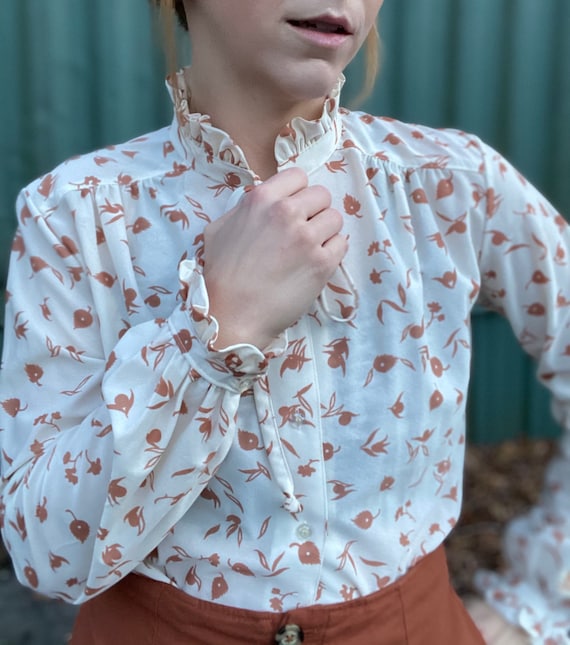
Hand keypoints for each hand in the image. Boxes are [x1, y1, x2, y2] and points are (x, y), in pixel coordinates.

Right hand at [203, 167, 346, 348]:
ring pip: (335, 218)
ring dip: (325, 231)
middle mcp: (286, 213)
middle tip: (302, 231)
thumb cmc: (220, 275)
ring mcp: (307, 238)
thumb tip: (262, 204)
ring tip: (309, 249)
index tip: (294, 208)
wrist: (231, 315)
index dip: (298, 192)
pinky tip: (315, 262)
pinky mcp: (322, 263)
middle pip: (322, 195)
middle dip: (314, 211)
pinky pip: (342, 244)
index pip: (298, 176)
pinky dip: (332, 252)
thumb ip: (244, 209)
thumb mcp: (219, 229)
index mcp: (261, 199)